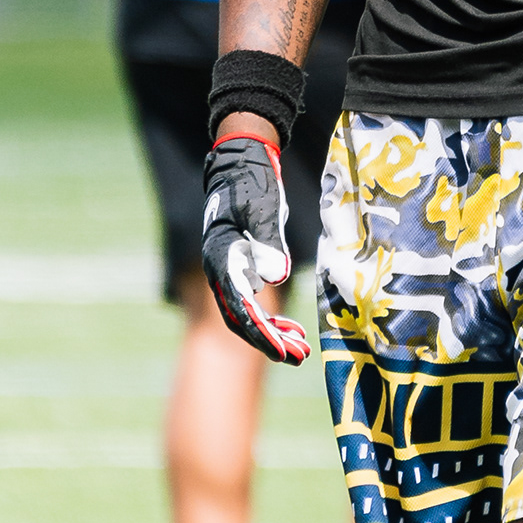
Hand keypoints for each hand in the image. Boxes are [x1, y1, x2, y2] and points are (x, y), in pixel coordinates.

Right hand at [201, 133, 310, 364]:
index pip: (240, 306)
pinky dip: (272, 319)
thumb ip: (268, 241)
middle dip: (269, 341)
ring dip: (273, 335)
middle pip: (242, 318)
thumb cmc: (253, 184)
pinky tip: (293, 330)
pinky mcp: (244, 268)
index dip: (261, 332)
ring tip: (300, 351)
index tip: (282, 351)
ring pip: (247, 315)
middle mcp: (222, 270)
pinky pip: (254, 303)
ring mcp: (231, 271)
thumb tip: (275, 277)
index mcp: (222, 258)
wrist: (242, 165)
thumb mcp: (263, 208)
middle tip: (299, 358)